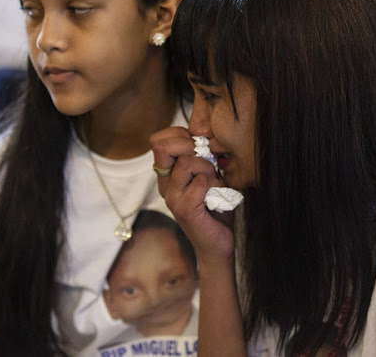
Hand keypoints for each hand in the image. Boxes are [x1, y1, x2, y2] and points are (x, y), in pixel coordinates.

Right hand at [150, 127, 234, 262]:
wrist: (217, 244)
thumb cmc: (215, 207)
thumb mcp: (208, 174)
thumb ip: (202, 156)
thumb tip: (205, 133)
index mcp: (168, 175)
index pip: (158, 141)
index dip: (180, 134)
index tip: (198, 145)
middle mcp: (165, 185)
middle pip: (163, 147)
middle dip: (190, 145)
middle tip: (207, 161)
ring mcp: (172, 197)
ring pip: (187, 162)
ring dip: (208, 168)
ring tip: (215, 183)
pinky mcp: (184, 209)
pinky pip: (202, 181)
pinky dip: (216, 185)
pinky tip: (217, 196)